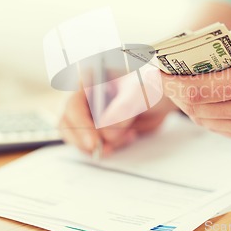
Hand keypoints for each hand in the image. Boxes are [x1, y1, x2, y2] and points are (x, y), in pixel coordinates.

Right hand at [59, 78, 176, 155]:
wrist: (162, 97)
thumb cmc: (150, 85)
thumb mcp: (140, 92)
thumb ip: (124, 107)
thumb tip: (106, 128)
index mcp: (90, 80)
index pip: (74, 105)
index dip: (80, 125)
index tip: (94, 142)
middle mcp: (85, 97)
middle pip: (68, 124)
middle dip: (85, 140)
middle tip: (103, 149)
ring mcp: (90, 115)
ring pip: (80, 137)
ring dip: (101, 144)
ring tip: (127, 136)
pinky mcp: (98, 129)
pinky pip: (95, 144)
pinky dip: (111, 146)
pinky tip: (130, 136)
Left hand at [162, 25, 230, 141]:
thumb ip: (229, 45)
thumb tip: (197, 53)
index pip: (197, 89)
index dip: (171, 81)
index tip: (159, 70)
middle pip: (195, 107)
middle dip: (175, 92)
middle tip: (165, 77)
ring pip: (204, 120)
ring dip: (187, 103)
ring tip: (180, 85)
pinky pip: (219, 127)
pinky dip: (205, 112)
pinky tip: (204, 97)